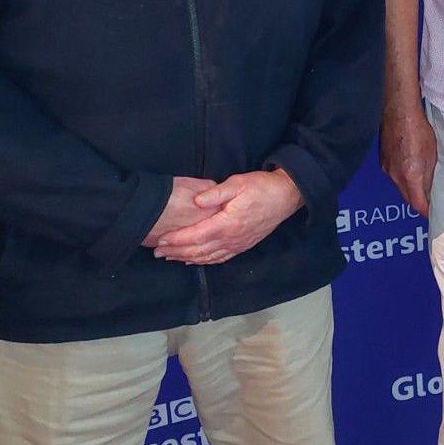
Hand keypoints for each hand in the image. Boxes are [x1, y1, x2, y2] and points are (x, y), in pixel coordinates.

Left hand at [155, 170, 303, 264]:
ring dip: (187, 258)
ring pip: (208, 257)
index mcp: (228, 224)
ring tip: (170, 258)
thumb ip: (215, 193)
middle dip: (177, 252)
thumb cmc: (261, 187)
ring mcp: (238, 244)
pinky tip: (194, 260)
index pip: (196, 236)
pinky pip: (220, 258)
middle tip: (157, 252)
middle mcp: (232, 239)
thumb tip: (196, 201)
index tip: (161, 240)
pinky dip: (204, 261)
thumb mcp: (237, 183)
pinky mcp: (243, 245)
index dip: (177, 239)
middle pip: (199, 250)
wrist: (286, 196)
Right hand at [379, 101, 436, 215]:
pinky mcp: (383, 159)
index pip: (417, 205)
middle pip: (407, 198)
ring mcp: (387, 168)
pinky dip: (402, 177)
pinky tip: (410, 168)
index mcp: (410, 176)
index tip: (434, 214)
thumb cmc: (420, 129)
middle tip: (430, 202)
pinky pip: (393, 175)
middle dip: (418, 202)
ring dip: (410, 189)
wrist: (399, 110)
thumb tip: (431, 191)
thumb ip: (430, 176)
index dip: (426, 212)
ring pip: (399, 187)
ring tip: (422, 184)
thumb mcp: (432, 154)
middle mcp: (395, 176)